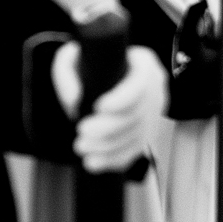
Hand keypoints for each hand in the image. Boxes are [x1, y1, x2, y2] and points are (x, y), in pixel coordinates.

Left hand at [53, 44, 167, 172]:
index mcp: (142, 65)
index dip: (123, 98)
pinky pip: (136, 150)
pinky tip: (94, 162)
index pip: (140, 82)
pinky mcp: (148, 132)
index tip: (98, 107)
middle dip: (109, 128)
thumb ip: (67, 74)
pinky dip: (115, 159)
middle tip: (82, 130)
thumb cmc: (88, 65)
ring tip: (82, 147)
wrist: (101, 78)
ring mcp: (154, 112)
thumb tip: (74, 100)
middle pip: (138, 114)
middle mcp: (154, 88)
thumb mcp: (72, 59)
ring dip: (108, 146)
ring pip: (137, 135)